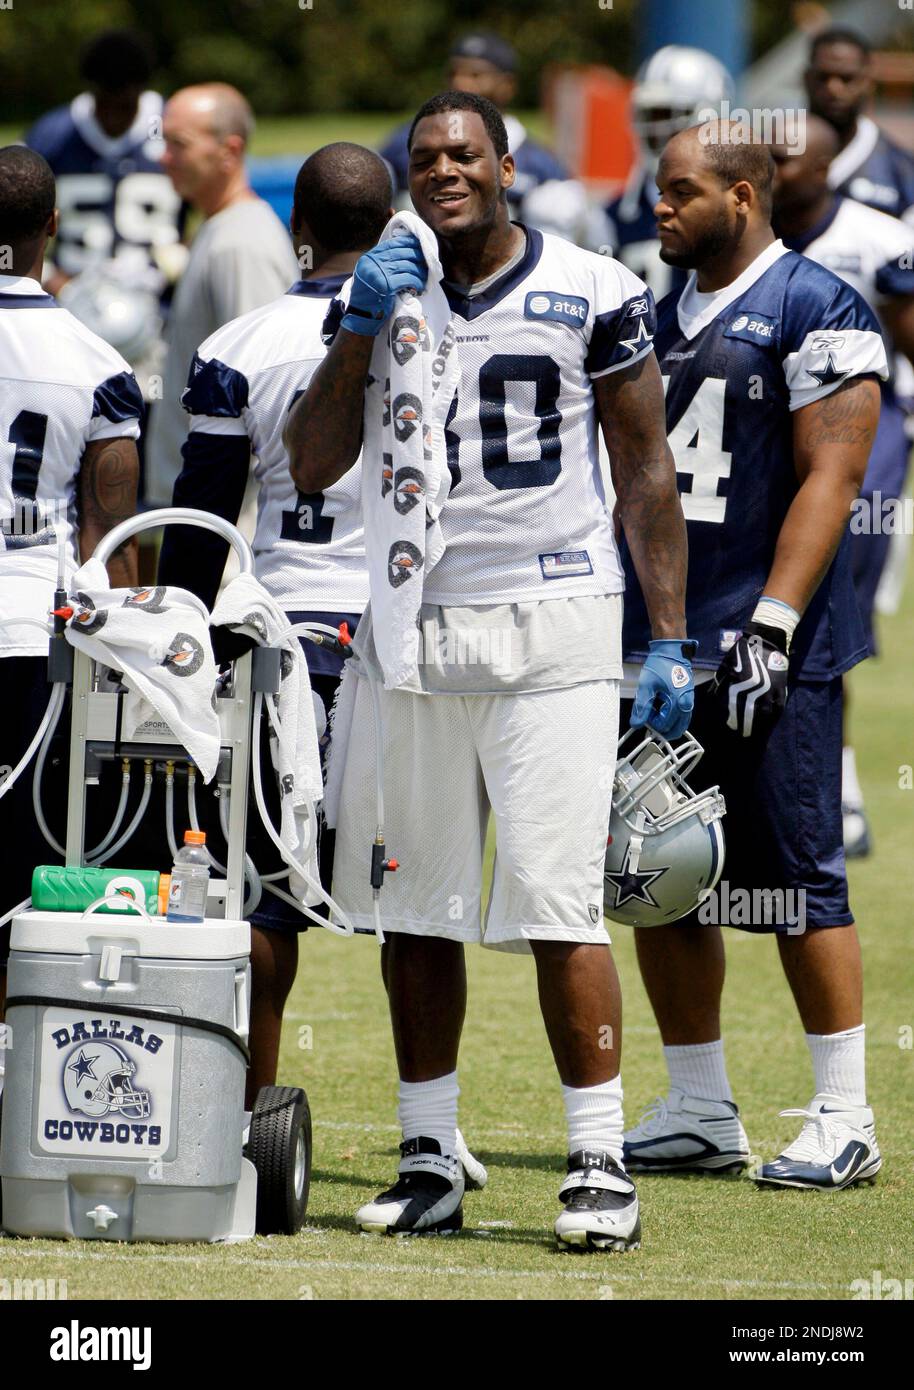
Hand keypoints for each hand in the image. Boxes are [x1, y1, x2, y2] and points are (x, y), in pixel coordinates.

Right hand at [341, 235, 427, 336]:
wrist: (360, 315)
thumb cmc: (369, 296)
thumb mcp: (371, 274)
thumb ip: (382, 263)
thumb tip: (405, 252)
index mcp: (369, 258)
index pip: (392, 243)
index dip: (407, 243)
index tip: (418, 245)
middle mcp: (373, 263)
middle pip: (401, 253)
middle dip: (417, 256)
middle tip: (427, 261)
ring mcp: (379, 274)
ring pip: (407, 266)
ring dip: (419, 271)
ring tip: (425, 276)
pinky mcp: (387, 286)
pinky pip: (408, 279)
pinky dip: (417, 282)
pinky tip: (420, 286)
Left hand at [631, 638, 696, 739]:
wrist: (671, 650)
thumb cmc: (660, 664)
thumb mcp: (646, 686)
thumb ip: (641, 707)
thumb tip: (636, 724)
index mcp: (679, 703)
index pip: (664, 726)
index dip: (651, 723)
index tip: (643, 714)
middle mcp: (688, 705)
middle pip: (676, 730)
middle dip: (661, 728)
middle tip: (648, 718)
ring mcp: (690, 702)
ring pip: (679, 724)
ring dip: (666, 722)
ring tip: (653, 710)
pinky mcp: (688, 698)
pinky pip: (681, 715)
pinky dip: (671, 716)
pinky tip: (660, 706)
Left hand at [711, 621, 788, 736]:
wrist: (766, 639)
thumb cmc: (742, 652)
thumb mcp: (726, 666)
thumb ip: (719, 684)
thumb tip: (713, 699)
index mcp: (738, 682)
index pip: (734, 707)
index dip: (733, 719)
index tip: (731, 727)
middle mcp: (754, 687)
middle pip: (750, 713)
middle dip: (746, 726)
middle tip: (744, 734)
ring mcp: (769, 688)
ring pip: (765, 712)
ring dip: (760, 725)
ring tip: (756, 732)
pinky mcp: (781, 686)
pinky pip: (779, 706)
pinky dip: (774, 716)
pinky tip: (769, 722)